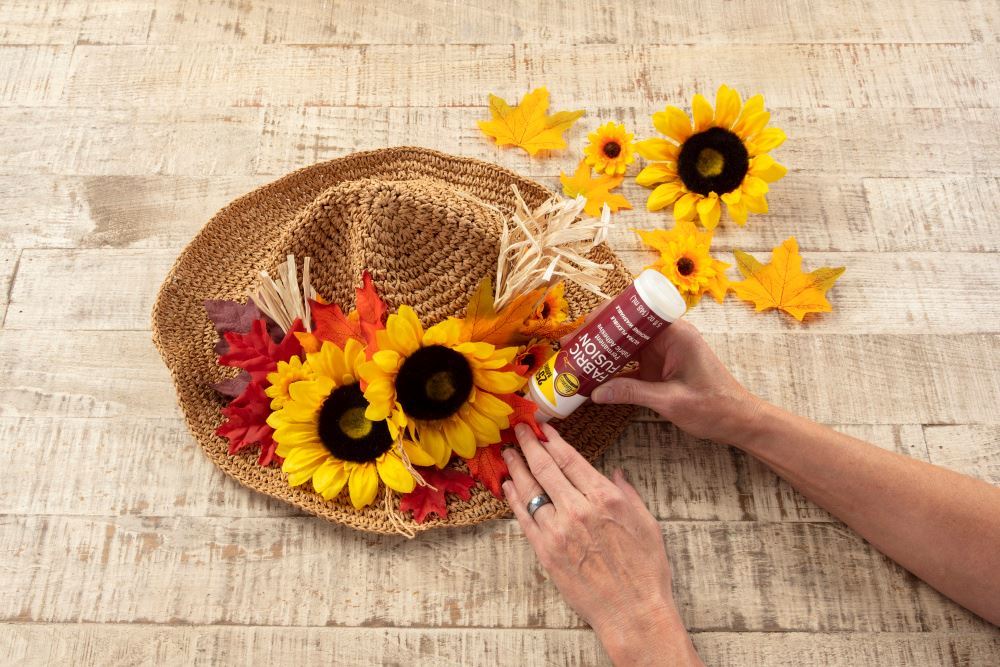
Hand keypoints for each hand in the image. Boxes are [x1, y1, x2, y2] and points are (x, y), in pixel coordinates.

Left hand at [503, 423, 702, 665]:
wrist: (633, 611)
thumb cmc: (646, 571)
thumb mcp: (647, 524)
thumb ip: (628, 494)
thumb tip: (615, 473)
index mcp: (605, 498)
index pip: (571, 459)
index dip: (553, 441)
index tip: (544, 429)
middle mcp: (578, 509)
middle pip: (545, 468)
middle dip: (529, 445)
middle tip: (518, 430)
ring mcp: (558, 531)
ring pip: (530, 490)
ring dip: (517, 468)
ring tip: (508, 453)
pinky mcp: (546, 552)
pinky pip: (524, 519)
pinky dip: (514, 500)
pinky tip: (508, 487)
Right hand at [590, 318, 761, 444]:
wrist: (739, 421)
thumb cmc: (715, 407)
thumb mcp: (670, 401)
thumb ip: (633, 393)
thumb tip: (595, 392)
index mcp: (675, 333)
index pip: (633, 315)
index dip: (604, 319)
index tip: (581, 329)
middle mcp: (667, 337)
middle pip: (625, 328)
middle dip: (596, 336)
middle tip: (570, 347)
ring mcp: (663, 352)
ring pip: (624, 345)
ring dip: (601, 352)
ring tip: (574, 360)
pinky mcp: (660, 367)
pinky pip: (630, 363)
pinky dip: (612, 369)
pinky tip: (592, 376)